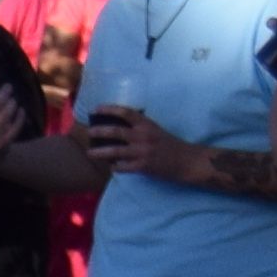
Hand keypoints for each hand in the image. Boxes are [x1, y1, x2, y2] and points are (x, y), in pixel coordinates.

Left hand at [83, 108, 216, 191]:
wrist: (187, 161)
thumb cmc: (170, 144)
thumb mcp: (156, 130)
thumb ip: (140, 127)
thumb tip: (121, 123)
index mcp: (147, 124)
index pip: (125, 112)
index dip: (109, 109)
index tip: (96, 109)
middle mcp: (143, 136)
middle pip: (115, 132)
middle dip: (98, 131)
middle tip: (88, 132)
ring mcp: (142, 152)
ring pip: (114, 152)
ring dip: (99, 152)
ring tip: (90, 153)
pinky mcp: (142, 167)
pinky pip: (122, 167)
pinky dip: (114, 167)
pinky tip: (111, 166)